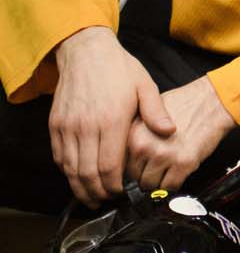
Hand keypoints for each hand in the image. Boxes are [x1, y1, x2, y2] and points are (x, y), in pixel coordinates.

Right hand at [49, 27, 174, 207]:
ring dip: (80, 187)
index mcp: (111, 120)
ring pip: (70, 170)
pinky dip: (68, 171)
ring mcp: (68, 127)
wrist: (86, 51)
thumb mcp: (145, 86)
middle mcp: (86, 127)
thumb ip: (156, 112)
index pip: (110, 167)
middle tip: (108, 201)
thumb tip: (170, 132)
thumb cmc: (119, 69)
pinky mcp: (56, 125)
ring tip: (93, 197)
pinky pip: (59, 156)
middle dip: (98, 193)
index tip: (124, 193)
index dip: (115, 186)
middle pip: (87, 174)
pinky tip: (78, 176)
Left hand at [125, 76, 236, 193]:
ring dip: (158, 182)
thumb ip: (133, 135)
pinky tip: (177, 172)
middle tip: (155, 168)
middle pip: (133, 179)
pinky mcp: (184, 163)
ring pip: (150, 186)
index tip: (135, 170)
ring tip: (166, 169)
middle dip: (143, 176)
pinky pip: (170, 187)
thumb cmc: (184, 104)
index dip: (128, 168)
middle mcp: (145, 146)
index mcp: (133, 134)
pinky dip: (173, 185)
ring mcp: (164, 156)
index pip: (118, 166)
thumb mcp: (148, 113)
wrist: (212, 101)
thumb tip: (122, 156)